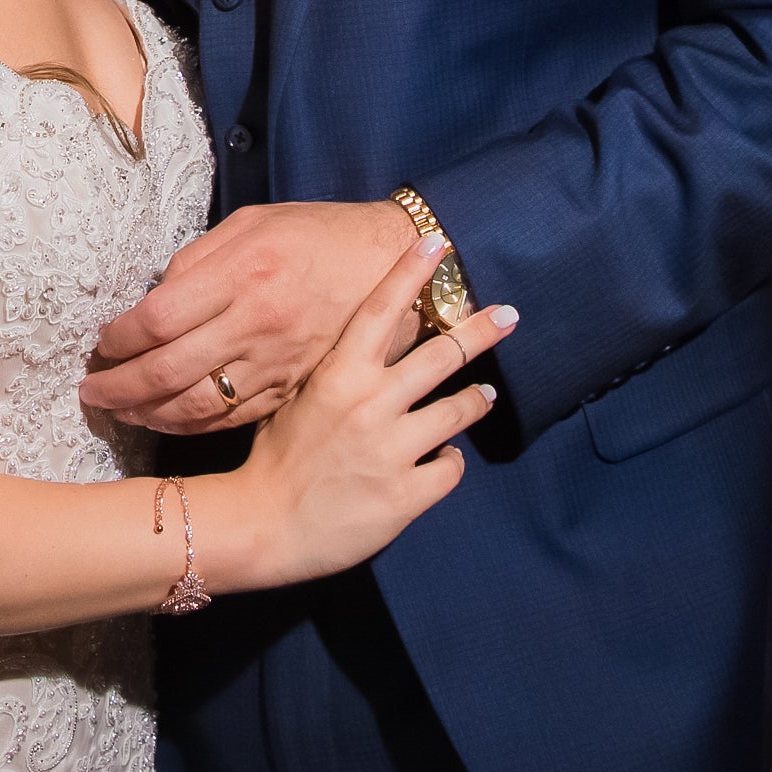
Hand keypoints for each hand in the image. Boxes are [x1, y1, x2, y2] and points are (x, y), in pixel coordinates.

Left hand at [85, 200, 412, 432]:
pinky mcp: (295, 386)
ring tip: (121, 412)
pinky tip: (168, 420)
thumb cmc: (315, 233)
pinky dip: (194, 425)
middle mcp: (256, 323)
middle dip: (119, 387)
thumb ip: (197, 259)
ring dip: (149, 413)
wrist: (388, 260)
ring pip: (198, 405)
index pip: (157, 319)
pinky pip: (234, 417)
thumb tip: (153, 297)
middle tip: (91, 392)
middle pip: (169, 370)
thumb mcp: (251, 222)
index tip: (100, 346)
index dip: (118, 339)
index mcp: (241, 274)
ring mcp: (277, 362)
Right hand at [210, 234, 509, 593]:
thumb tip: (367, 350)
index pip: (379, 311)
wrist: (262, 527)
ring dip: (476, 400)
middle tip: (509, 315)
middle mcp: (370, 405)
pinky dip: (449, 462)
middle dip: (481, 330)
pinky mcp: (406, 494)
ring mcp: (391, 449)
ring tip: (485, 395)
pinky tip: (440, 461)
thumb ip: (337, 375)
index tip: (437, 243)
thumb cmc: (275, 461)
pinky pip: (451, 468)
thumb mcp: (296, 402)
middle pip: (441, 354)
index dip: (409, 273)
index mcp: (338, 376)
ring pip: (460, 411)